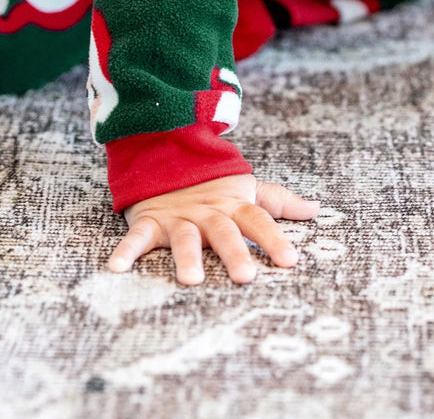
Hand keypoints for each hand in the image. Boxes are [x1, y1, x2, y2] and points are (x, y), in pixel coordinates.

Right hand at [107, 174, 319, 285]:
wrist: (166, 153)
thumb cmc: (212, 185)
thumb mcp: (245, 190)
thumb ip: (278, 202)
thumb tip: (317, 210)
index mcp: (232, 206)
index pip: (258, 220)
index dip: (274, 239)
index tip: (290, 261)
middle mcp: (207, 212)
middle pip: (224, 231)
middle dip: (234, 252)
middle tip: (245, 276)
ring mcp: (178, 217)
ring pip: (184, 237)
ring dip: (187, 257)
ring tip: (190, 280)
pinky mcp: (150, 221)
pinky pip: (137, 237)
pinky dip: (126, 251)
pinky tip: (117, 269)